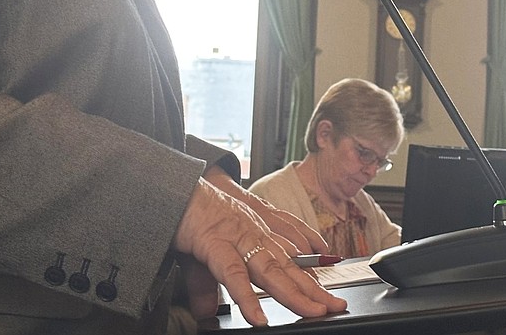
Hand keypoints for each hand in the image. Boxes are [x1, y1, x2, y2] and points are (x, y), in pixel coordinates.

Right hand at [174, 178, 347, 326]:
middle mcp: (252, 232)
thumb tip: (208, 313)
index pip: (288, 258)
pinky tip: (258, 317)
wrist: (169, 188)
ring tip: (313, 312)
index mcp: (254, 232)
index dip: (309, 276)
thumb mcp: (201, 256)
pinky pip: (234, 274)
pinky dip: (247, 297)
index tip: (327, 293)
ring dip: (294, 293)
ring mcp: (236, 236)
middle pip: (288, 266)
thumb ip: (207, 287)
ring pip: (271, 269)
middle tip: (336, 306)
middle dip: (314, 288)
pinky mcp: (214, 243)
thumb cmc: (189, 216)